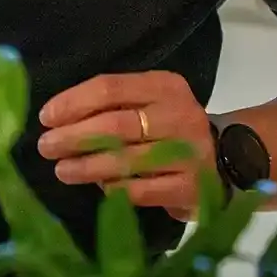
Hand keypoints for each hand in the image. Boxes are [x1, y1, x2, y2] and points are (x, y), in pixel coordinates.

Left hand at [37, 71, 213, 219]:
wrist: (230, 157)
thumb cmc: (171, 123)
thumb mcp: (151, 99)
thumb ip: (115, 102)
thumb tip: (60, 119)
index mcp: (164, 86)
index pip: (110, 88)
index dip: (73, 102)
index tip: (46, 116)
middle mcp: (178, 115)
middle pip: (114, 125)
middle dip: (73, 136)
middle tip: (46, 147)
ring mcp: (188, 153)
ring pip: (125, 160)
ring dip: (86, 167)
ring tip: (62, 170)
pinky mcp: (190, 188)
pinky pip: (141, 190)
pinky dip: (115, 189)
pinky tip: (98, 188)